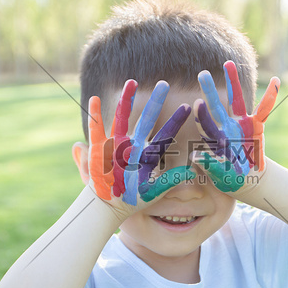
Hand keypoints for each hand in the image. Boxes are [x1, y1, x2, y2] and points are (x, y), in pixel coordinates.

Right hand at [88, 80, 194, 212]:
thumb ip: (171, 181)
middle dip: (155, 102)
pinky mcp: (100, 150)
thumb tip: (192, 172)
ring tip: (131, 82)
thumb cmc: (133, 199)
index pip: (164, 134)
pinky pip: (97, 131)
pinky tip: (94, 99)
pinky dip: (95, 116)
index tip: (187, 107)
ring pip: (123, 118)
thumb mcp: (154, 191)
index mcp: (148, 154)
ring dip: (126, 100)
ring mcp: (117, 146)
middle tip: (164, 83)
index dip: (175, 121)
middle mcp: (134, 146)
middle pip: (146, 120)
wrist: (109, 206)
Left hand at [192, 60, 278, 192]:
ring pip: (237, 100)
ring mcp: (241, 124)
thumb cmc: (231, 180)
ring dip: (233, 82)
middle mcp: (226, 127)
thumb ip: (210, 166)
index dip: (202, 116)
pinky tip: (275, 80)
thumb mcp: (220, 176)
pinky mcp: (256, 125)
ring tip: (228, 62)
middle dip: (209, 90)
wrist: (249, 180)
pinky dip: (271, 95)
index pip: (206, 125)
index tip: (197, 103)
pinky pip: (265, 109)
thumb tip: (195, 155)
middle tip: (202, 73)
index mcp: (215, 139)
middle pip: (216, 106)